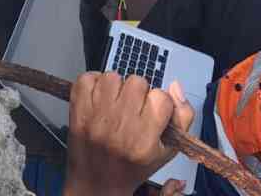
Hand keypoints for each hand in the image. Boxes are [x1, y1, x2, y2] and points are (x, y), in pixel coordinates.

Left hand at [63, 73, 195, 195]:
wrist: (96, 183)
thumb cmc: (132, 166)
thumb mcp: (168, 150)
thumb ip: (182, 117)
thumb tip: (175, 87)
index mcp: (143, 141)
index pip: (161, 98)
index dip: (160, 102)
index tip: (153, 113)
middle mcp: (119, 128)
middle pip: (137, 82)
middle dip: (138, 94)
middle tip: (133, 111)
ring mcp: (95, 119)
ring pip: (113, 77)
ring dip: (117, 87)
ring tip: (116, 105)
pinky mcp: (78, 112)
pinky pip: (87, 78)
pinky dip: (93, 84)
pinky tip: (100, 100)